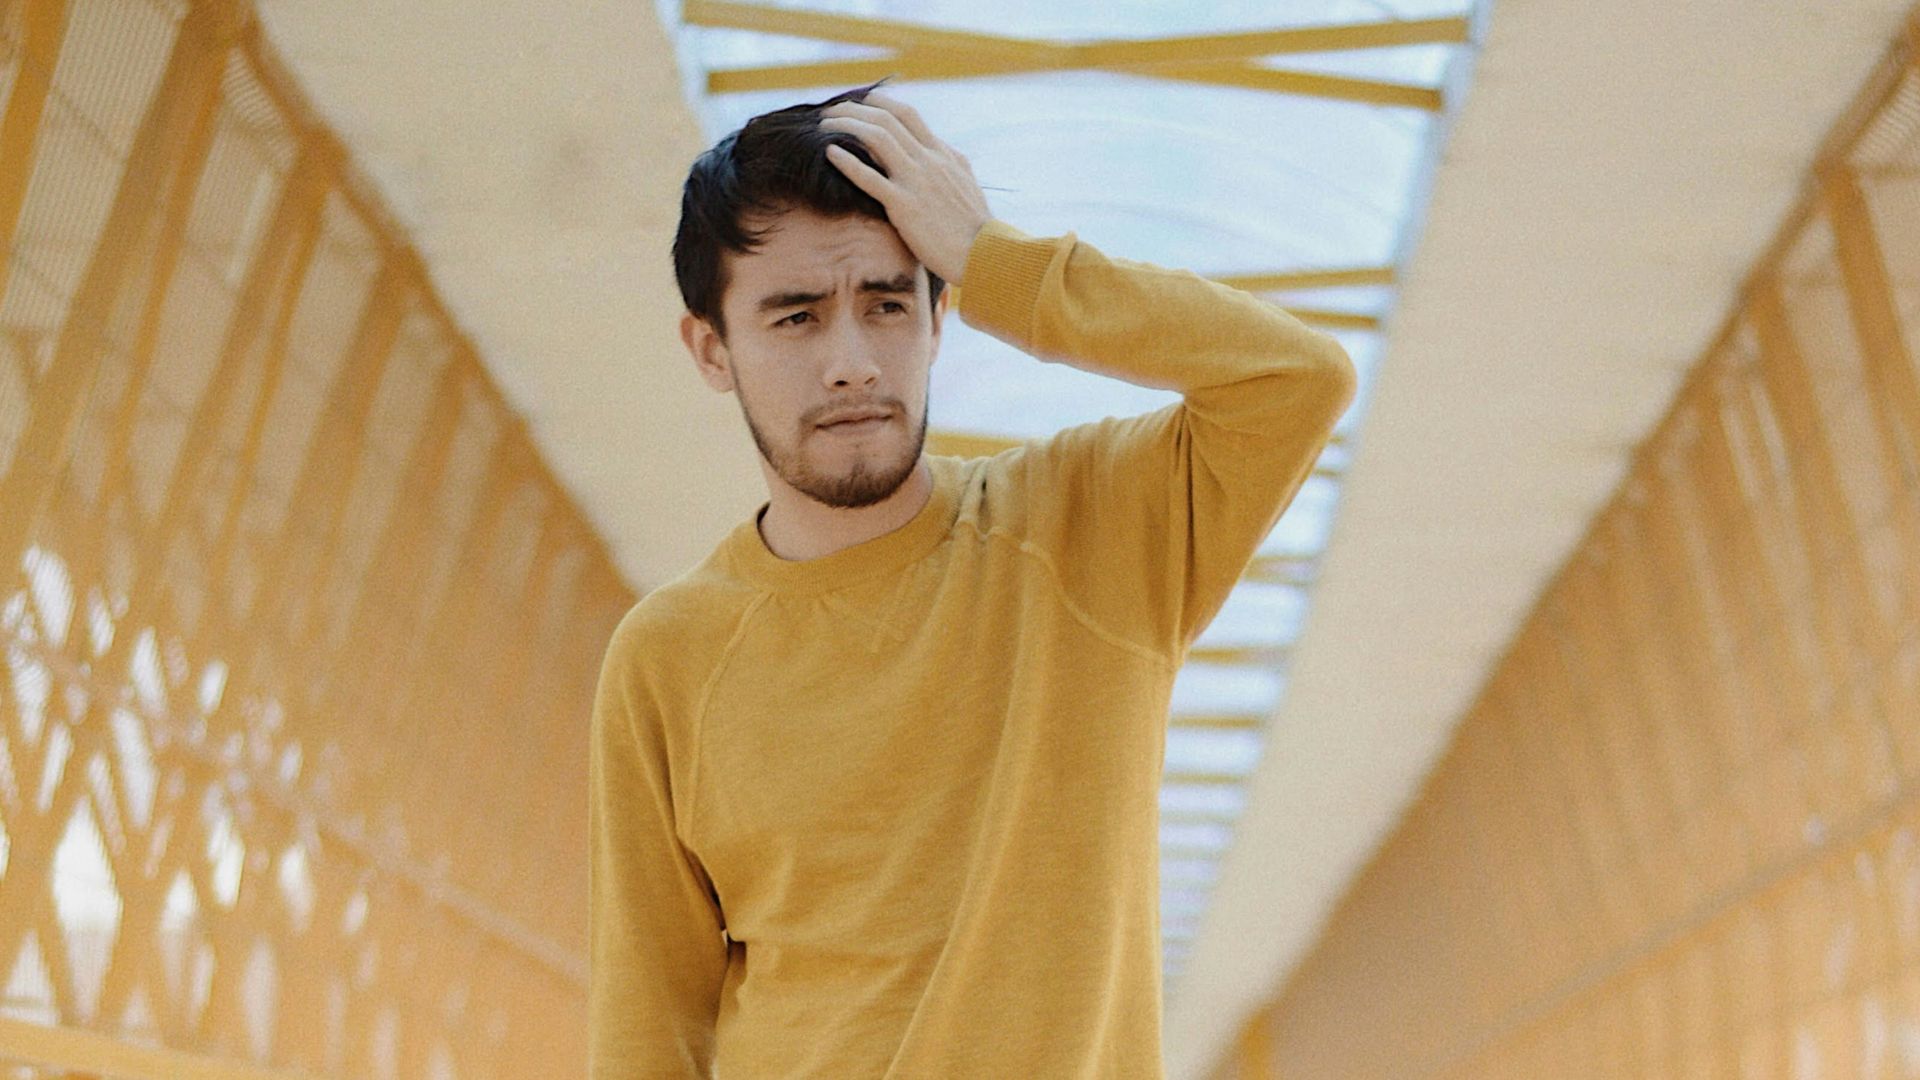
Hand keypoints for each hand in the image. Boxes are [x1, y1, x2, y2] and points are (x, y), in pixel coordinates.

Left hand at [819, 91, 992, 287]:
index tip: (860, 101)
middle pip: (886, 120)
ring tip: (824, 126)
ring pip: (877, 139)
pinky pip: (870, 178)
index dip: (880, 102)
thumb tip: (938, 145)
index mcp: (942, 154)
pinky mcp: (904, 207)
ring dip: (846, 126)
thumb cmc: (974, 225)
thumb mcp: (966, 182)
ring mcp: (916, 182)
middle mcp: (928, 161)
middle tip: (831, 111)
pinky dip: (847, 161)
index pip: (908, 114)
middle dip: (854, 110)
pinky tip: (829, 152)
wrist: (984, 253)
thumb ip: (949, 160)